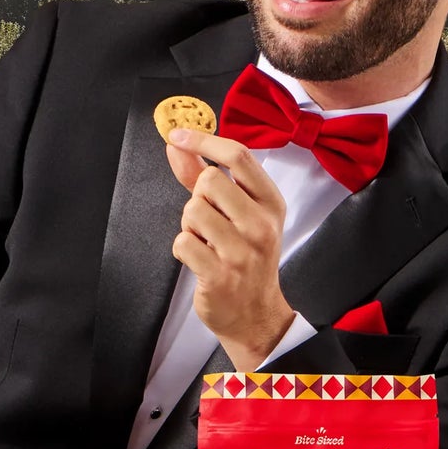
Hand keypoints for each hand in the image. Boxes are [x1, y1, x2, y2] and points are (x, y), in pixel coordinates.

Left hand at [166, 127, 294, 370]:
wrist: (255, 313)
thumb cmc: (245, 256)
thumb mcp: (236, 212)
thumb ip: (202, 174)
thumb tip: (176, 143)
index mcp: (270, 203)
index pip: (239, 156)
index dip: (204, 141)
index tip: (178, 134)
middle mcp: (261, 225)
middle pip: (209, 180)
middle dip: (198, 196)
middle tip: (210, 219)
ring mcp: (242, 252)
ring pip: (192, 210)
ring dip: (190, 225)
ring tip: (206, 241)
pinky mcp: (220, 275)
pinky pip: (182, 242)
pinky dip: (184, 248)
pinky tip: (200, 259)